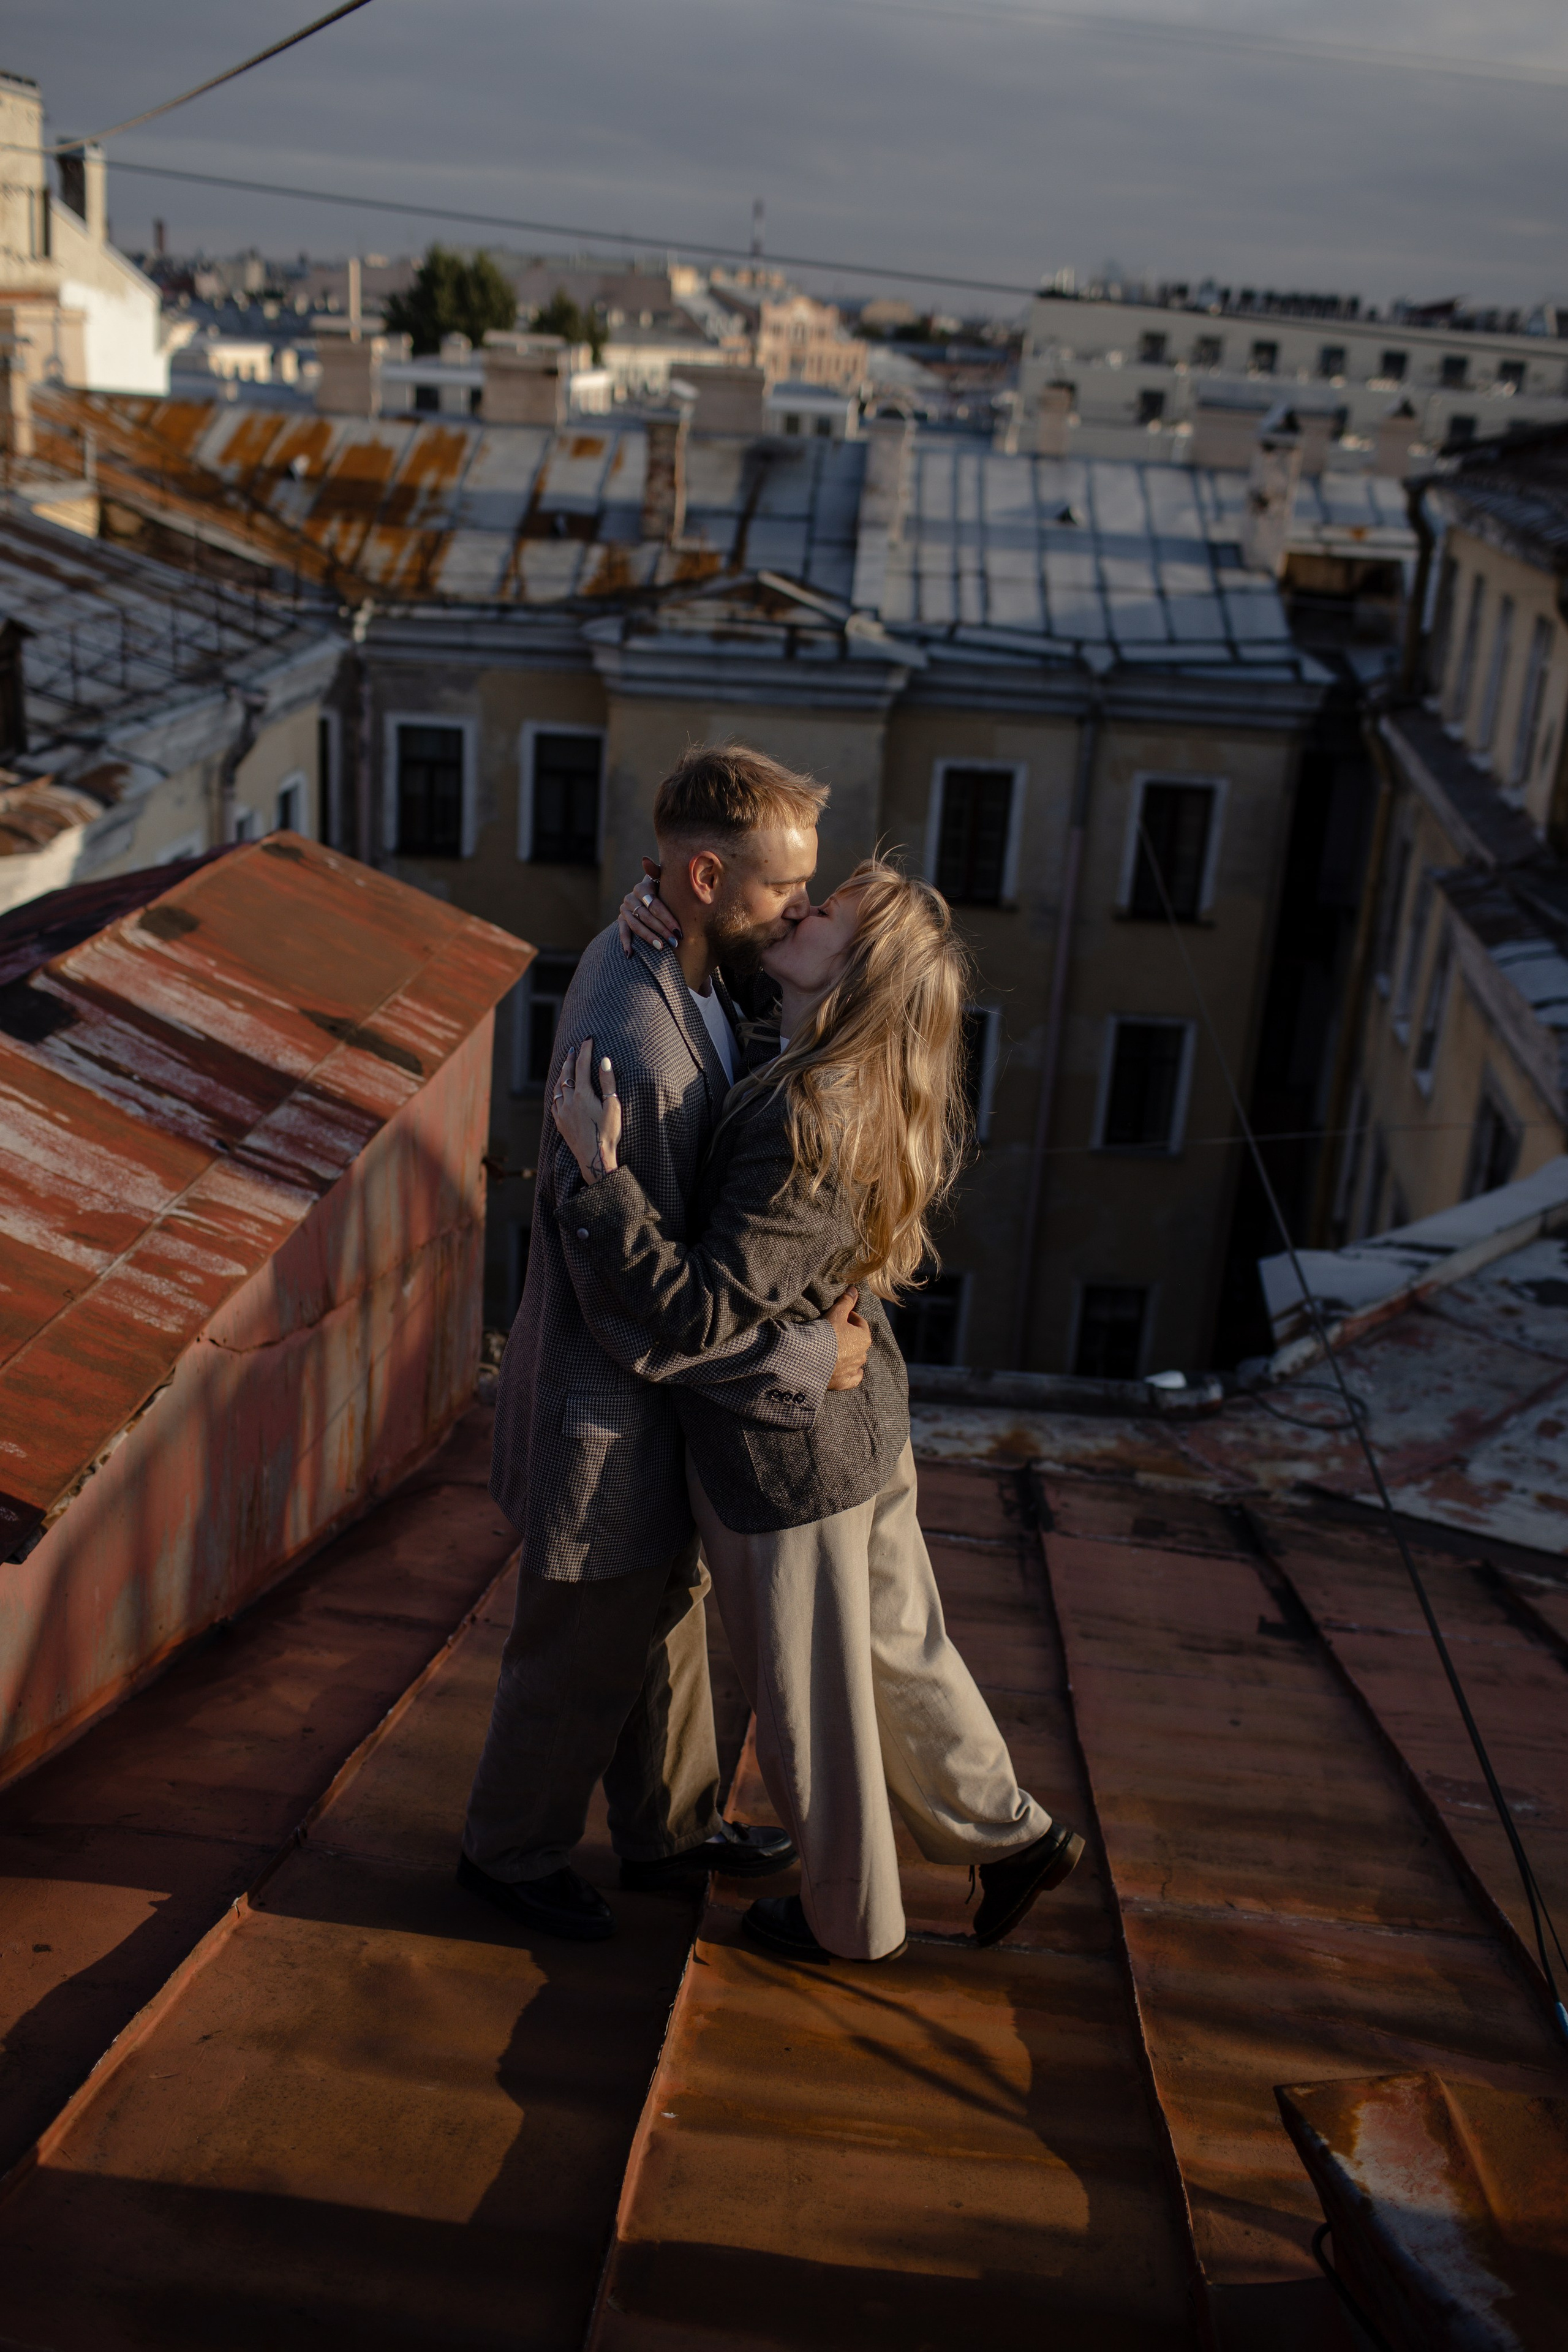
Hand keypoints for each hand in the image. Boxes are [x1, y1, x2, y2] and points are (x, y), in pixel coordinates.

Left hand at [552, 1039, 621, 1181]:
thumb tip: (604, 1060)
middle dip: (570, 1059)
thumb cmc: (608, 1133)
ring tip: (565, 1066)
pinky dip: (557, 1091)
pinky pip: (554, 1101)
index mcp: (583, 1095)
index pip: (582, 1066)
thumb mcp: (613, 1107)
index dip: (585, 1050)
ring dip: (562, 1074)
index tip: (588, 1039)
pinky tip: (560, 1091)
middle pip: (566, 1074)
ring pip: (557, 1087)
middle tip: (573, 1049)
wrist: (594, 1158)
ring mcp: (562, 1112)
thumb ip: (608, 1082)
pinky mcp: (559, 1123)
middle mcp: (569, 1101)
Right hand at [617, 857, 681, 954]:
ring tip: (661, 948)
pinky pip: (622, 932)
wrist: (650, 893)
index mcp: (642, 887)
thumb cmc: (663, 887)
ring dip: (648, 937)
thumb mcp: (662, 877)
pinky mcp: (621, 920)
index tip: (679, 931)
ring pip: (636, 925)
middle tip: (675, 942)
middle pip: (647, 917)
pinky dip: (626, 943)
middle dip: (662, 930)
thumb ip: (657, 870)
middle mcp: (630, 898)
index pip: (655, 905)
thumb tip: (644, 860)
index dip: (667, 918)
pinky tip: (631, 954)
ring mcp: (625, 910)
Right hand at [826, 1286, 870, 1390]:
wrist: (810, 1358)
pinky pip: (853, 1378)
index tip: (838, 1315)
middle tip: (832, 1331)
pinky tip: (849, 1371)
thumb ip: (846, 1301)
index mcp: (864, 1337)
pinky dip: (852, 1373)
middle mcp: (862, 1354)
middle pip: (858, 1341)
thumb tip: (854, 1289)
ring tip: (833, 1348)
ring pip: (856, 1359)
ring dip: (848, 1353)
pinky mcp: (844, 1382)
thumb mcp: (835, 1313)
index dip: (849, 1317)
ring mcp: (853, 1369)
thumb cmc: (825, 1333)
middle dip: (849, 1335)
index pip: (860, 1323)